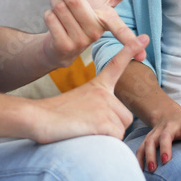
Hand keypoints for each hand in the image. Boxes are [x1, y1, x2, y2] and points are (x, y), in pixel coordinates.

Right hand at [30, 34, 148, 143]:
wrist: (37, 117)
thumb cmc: (53, 115)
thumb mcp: (78, 103)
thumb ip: (96, 107)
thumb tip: (109, 123)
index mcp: (97, 85)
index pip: (116, 65)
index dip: (130, 50)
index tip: (143, 38)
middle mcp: (104, 92)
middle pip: (126, 116)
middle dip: (113, 127)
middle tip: (89, 126)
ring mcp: (104, 105)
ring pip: (121, 129)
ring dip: (107, 136)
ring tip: (86, 131)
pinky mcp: (103, 120)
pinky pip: (116, 138)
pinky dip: (104, 143)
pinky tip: (86, 136)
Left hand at [41, 0, 152, 67]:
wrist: (61, 44)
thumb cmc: (88, 17)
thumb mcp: (106, 2)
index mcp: (107, 22)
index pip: (120, 29)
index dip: (130, 40)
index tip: (142, 56)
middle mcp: (96, 34)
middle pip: (74, 1)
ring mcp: (79, 42)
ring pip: (59, 6)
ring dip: (56, 1)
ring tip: (62, 10)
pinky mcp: (63, 46)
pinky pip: (50, 17)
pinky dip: (48, 14)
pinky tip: (55, 22)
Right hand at [136, 110, 180, 171]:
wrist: (170, 115)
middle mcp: (169, 128)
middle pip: (165, 136)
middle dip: (165, 148)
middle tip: (167, 160)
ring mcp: (157, 133)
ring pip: (150, 142)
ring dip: (150, 155)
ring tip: (152, 169)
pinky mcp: (148, 138)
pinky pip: (141, 148)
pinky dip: (139, 158)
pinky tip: (140, 170)